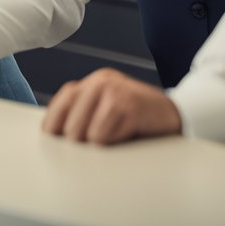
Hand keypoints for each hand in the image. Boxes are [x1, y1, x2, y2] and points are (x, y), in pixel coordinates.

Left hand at [42, 68, 181, 144]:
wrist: (174, 114)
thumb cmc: (138, 117)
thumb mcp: (108, 108)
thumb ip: (86, 113)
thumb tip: (57, 134)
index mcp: (93, 82)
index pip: (63, 100)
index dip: (53, 123)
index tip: (50, 138)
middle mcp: (101, 81)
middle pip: (69, 121)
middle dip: (76, 140)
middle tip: (93, 144)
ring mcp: (115, 91)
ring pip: (83, 131)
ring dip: (94, 143)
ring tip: (111, 139)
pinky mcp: (128, 106)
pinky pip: (102, 135)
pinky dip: (110, 143)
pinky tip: (125, 136)